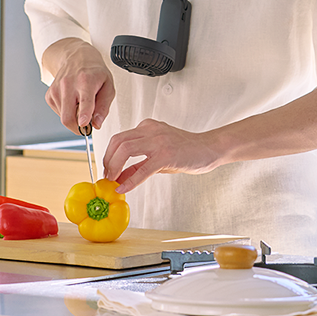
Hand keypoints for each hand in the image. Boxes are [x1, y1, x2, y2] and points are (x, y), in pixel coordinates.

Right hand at [44, 39, 114, 132]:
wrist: (77, 57)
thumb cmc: (95, 72)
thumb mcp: (108, 86)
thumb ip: (104, 106)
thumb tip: (96, 124)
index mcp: (86, 81)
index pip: (84, 101)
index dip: (84, 115)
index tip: (83, 124)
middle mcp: (68, 84)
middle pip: (68, 117)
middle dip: (78, 127)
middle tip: (88, 124)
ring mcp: (56, 89)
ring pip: (63, 117)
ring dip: (74, 117)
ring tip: (82, 103)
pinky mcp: (49, 95)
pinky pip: (59, 113)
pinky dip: (68, 112)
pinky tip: (73, 101)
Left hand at [101, 118, 220, 193]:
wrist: (210, 149)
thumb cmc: (187, 151)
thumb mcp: (157, 155)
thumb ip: (137, 164)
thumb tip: (117, 177)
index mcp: (148, 127)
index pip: (119, 138)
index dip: (108, 155)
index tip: (106, 171)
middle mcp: (151, 130)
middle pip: (117, 141)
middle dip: (107, 161)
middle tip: (107, 177)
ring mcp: (159, 140)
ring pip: (125, 150)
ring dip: (114, 168)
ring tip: (113, 181)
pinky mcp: (166, 154)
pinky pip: (142, 168)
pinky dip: (130, 180)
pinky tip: (124, 188)